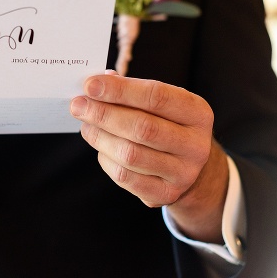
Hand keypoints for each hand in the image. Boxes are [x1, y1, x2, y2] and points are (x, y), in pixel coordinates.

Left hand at [70, 72, 228, 242]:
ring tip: (86, 125)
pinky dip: (106, 159)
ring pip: (130, 154)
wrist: (188, 165)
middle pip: (142, 128)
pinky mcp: (165, 194)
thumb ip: (131, 90)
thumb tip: (97, 83)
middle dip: (104, 114)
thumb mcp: (160, 104)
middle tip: (78, 105)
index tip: (90, 85)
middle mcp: (196, 145)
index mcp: (198, 113)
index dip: (119, 90)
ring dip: (100, 137)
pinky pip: (125, 177)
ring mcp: (183, 173)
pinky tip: (101, 147)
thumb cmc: (166, 124)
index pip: (156, 96)